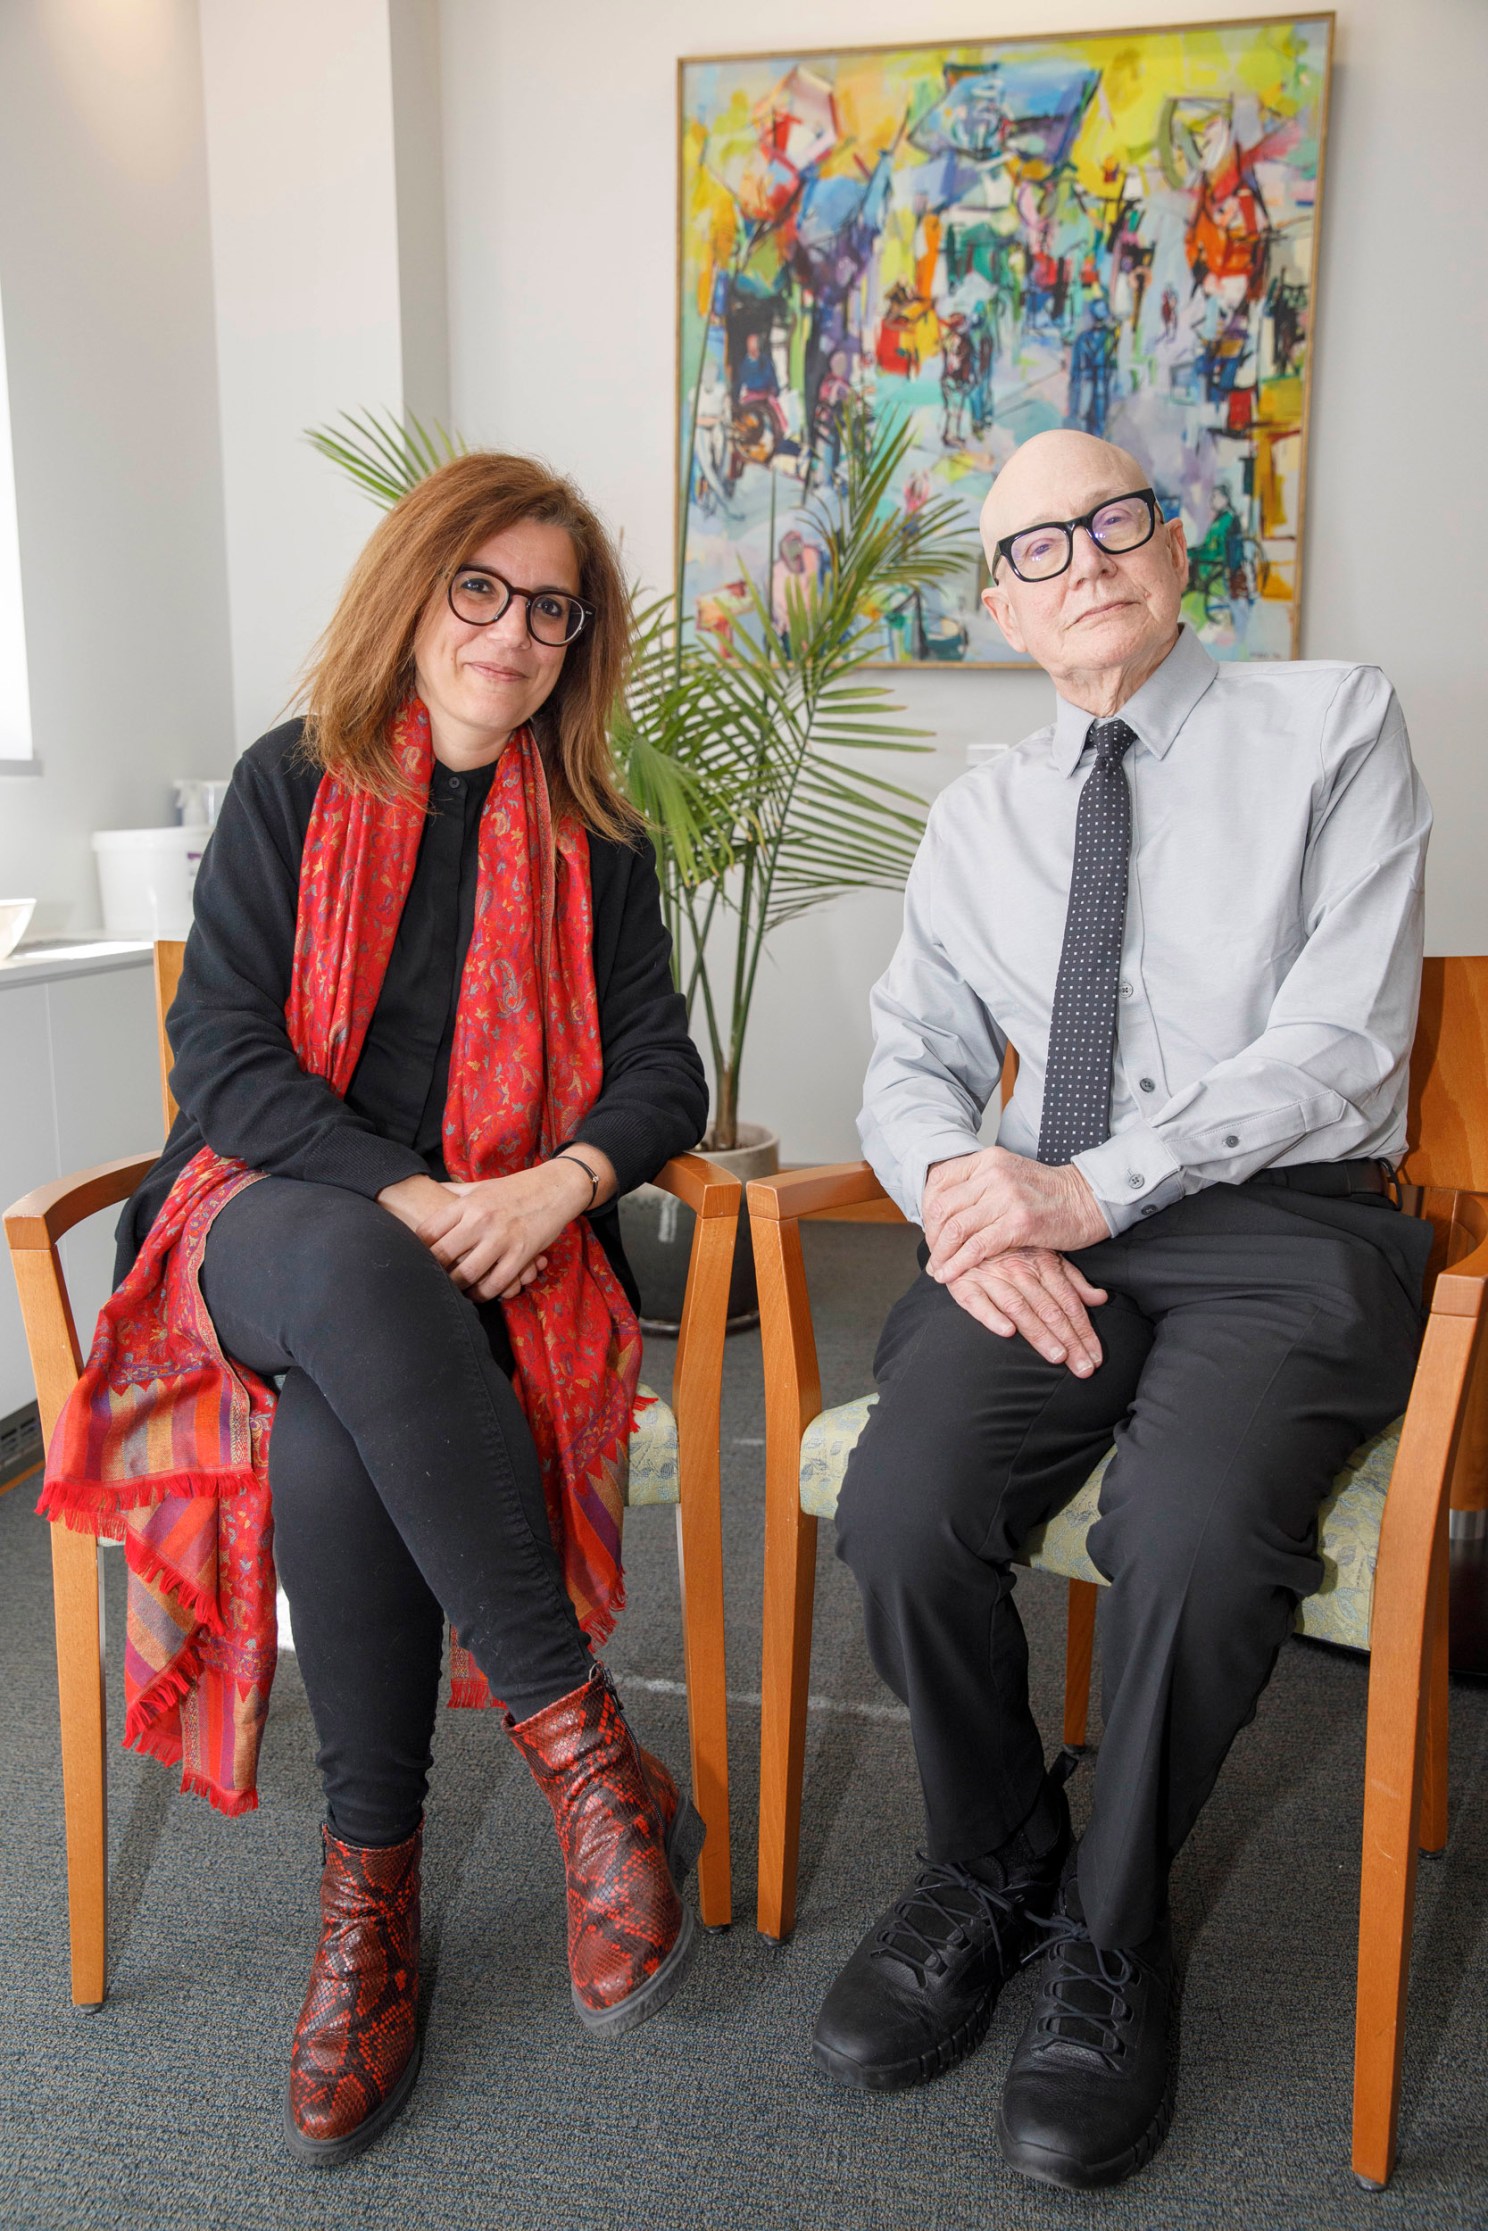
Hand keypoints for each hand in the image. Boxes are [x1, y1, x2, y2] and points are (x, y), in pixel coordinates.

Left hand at [376, 1166, 564, 1299]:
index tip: (417, 1259)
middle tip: (432, 1279)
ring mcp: (501, 1238)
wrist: (555, 1187)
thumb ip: (453, 1192)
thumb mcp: (480, 1186)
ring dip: (457, 1287)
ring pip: (467, 1274)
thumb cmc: (514, 1188)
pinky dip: (483, 1294)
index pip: (428, 1231)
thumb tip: (426, 1189)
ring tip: (454, 1290)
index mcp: (467, 1204)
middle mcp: (480, 1220)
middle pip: (442, 1255)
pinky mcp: (521, 1254)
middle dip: (434, 1272)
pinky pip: (496, 1283)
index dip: (417, 1249)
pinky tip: (478, 1294)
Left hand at [924, 1145, 1109, 1284]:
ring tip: (939, 1270)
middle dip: (933, 1237)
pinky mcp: (1018, 1222)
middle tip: (934, 1256)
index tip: (931, 1232)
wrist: (1089, 1200)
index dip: (927, 1212)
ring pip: (956, 1229)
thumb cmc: (1048, 1194)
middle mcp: (993, 1173)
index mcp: (987, 1159)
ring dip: (942, 1254)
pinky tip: (950, 1275)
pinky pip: (977, 1247)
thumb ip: (978, 1186)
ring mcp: (1006, 1196)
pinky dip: (958, 1264)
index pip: (938, 1183)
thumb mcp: (1009, 1176)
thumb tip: (943, 1210)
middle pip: (942, 1208)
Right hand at [945, 1249, 1107, 1374]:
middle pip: (1050, 1310)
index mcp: (1042, 1264)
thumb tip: (1100, 1298)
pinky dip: (992, 1316)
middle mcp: (1019, 1271)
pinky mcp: (964, 1283)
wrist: (965, 1228)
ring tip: (1057, 1356)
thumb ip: (1072, 1280)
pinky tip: (1007, 1331)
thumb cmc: (1008, 1246)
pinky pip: (977, 1302)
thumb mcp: (1046, 1254)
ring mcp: (991, 1277)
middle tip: (1083, 1368)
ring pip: (1020, 1307)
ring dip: (1039, 1333)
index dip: (1084, 1330)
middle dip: (1069, 1340)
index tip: (1095, 1357)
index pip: (1068, 1302)